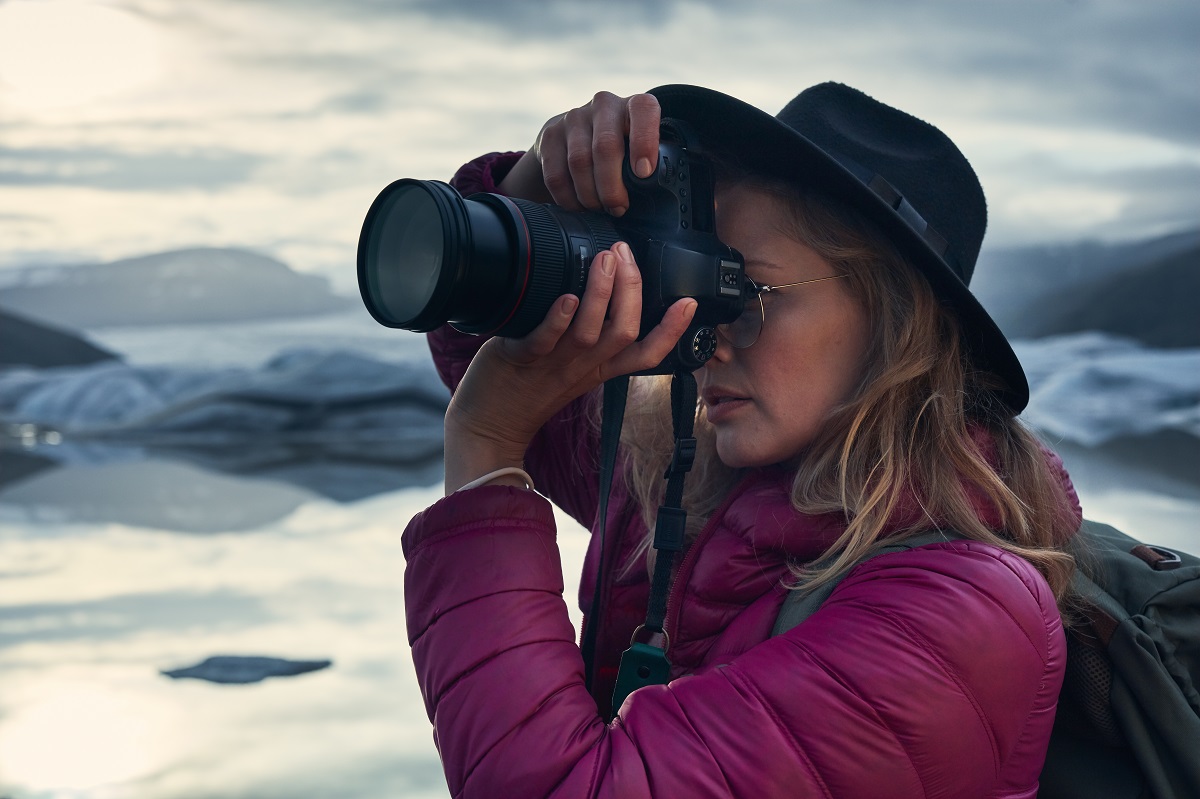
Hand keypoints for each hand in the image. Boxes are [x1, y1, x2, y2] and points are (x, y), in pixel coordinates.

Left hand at [443, 241, 695, 493]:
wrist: (489, 425)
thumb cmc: (528, 389)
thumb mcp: (572, 367)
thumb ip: (591, 336)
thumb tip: (605, 292)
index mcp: (600, 368)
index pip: (647, 354)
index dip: (672, 330)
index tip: (688, 302)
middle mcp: (583, 366)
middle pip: (624, 332)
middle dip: (632, 290)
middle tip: (625, 254)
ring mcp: (554, 364)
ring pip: (591, 332)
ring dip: (601, 293)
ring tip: (604, 259)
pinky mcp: (521, 360)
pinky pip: (544, 340)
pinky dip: (557, 318)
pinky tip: (565, 296)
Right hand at [497, 91, 660, 215]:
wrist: (580, 136)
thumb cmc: (622, 152)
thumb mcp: (640, 151)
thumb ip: (650, 167)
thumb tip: (655, 200)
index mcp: (634, 106)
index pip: (643, 111)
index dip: (644, 142)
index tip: (644, 173)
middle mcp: (603, 105)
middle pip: (605, 147)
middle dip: (612, 187)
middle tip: (618, 208)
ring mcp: (574, 117)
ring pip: (579, 162)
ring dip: (590, 195)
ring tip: (599, 209)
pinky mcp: (550, 134)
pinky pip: (555, 174)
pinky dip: (568, 198)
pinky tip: (579, 206)